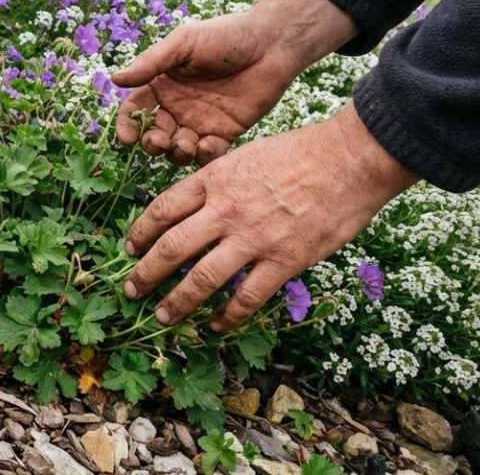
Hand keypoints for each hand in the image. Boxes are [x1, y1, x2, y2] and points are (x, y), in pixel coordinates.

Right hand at [112, 0, 355, 165]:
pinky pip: (208, 154)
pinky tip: (206, 145)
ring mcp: (200, 122)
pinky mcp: (225, 133)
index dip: (127, 125)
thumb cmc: (226, 35)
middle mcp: (177, 106)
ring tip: (185, 143)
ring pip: (177, 149)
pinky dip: (203, 156)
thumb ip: (151, 63)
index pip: (135, 109)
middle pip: (153, 134)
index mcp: (162, 84)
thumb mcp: (184, 43)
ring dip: (175, 152)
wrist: (272, 44)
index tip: (127, 138)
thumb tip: (115, 79)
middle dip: (152, 143)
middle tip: (160, 141)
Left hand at [121, 103, 418, 330]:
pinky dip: (227, 316)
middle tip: (131, 290)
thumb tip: (195, 208)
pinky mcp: (283, 261)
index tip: (130, 248)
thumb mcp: (245, 156)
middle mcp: (225, 210)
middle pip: (171, 248)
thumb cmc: (301, 152)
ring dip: (177, 303)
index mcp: (214, 180)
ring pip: (201, 279)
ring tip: (162, 317)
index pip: (161, 210)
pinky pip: (246, 297)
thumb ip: (218, 183)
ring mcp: (253, 238)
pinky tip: (215, 327)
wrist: (349, 159)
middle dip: (145, 274)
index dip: (139, 233)